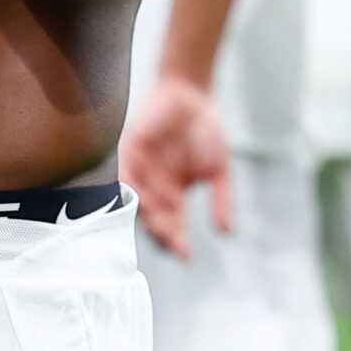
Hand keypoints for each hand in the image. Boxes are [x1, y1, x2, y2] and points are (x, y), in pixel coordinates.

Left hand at [119, 71, 233, 261]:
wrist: (192, 93)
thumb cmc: (206, 131)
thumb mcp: (220, 170)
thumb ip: (222, 199)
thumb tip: (227, 233)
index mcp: (173, 197)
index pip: (172, 228)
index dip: (178, 243)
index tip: (188, 256)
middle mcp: (153, 188)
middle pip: (152, 221)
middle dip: (162, 234)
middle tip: (174, 241)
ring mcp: (140, 170)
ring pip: (137, 203)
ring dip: (148, 216)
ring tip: (163, 225)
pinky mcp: (130, 150)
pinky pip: (124, 175)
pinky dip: (130, 189)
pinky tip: (140, 200)